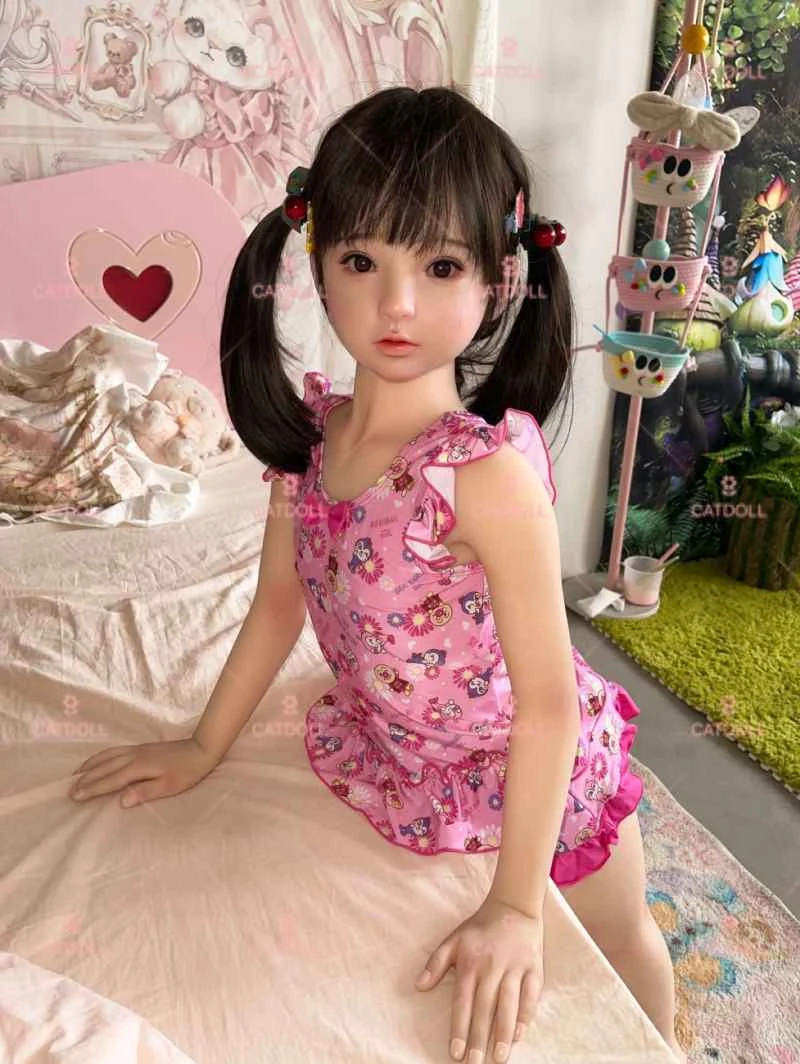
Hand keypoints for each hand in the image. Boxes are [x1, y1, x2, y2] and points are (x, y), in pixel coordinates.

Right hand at [68, 738, 217, 807]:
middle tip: (69, 791)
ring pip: (107, 756)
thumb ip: (145, 792)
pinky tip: (97, 761)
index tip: (76, 796)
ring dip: (90, 766)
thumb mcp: (169, 786)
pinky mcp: (140, 747)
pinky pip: (114, 751)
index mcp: (139, 767)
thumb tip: (122, 801)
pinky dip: (100, 756)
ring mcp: (136, 750)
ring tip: (76, 775)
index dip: (92, 788)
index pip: (110, 780)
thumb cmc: (187, 772)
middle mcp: (133, 756)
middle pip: (104, 767)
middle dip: (85, 779)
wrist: (200, 749)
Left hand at [415, 896, 543, 1063]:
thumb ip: (436, 963)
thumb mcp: (454, 939)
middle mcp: (492, 967)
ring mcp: (514, 968)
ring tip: (498, 1057)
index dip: (459, 1028)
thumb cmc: (480, 927)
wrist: (513, 906)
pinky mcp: (533, 968)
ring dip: (503, 1032)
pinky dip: (525, 1015)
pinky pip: (530, 995)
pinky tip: (519, 1034)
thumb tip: (419, 986)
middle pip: (484, 1008)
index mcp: (470, 962)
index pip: (463, 1002)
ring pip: (508, 1005)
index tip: (455, 1053)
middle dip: (479, 1039)